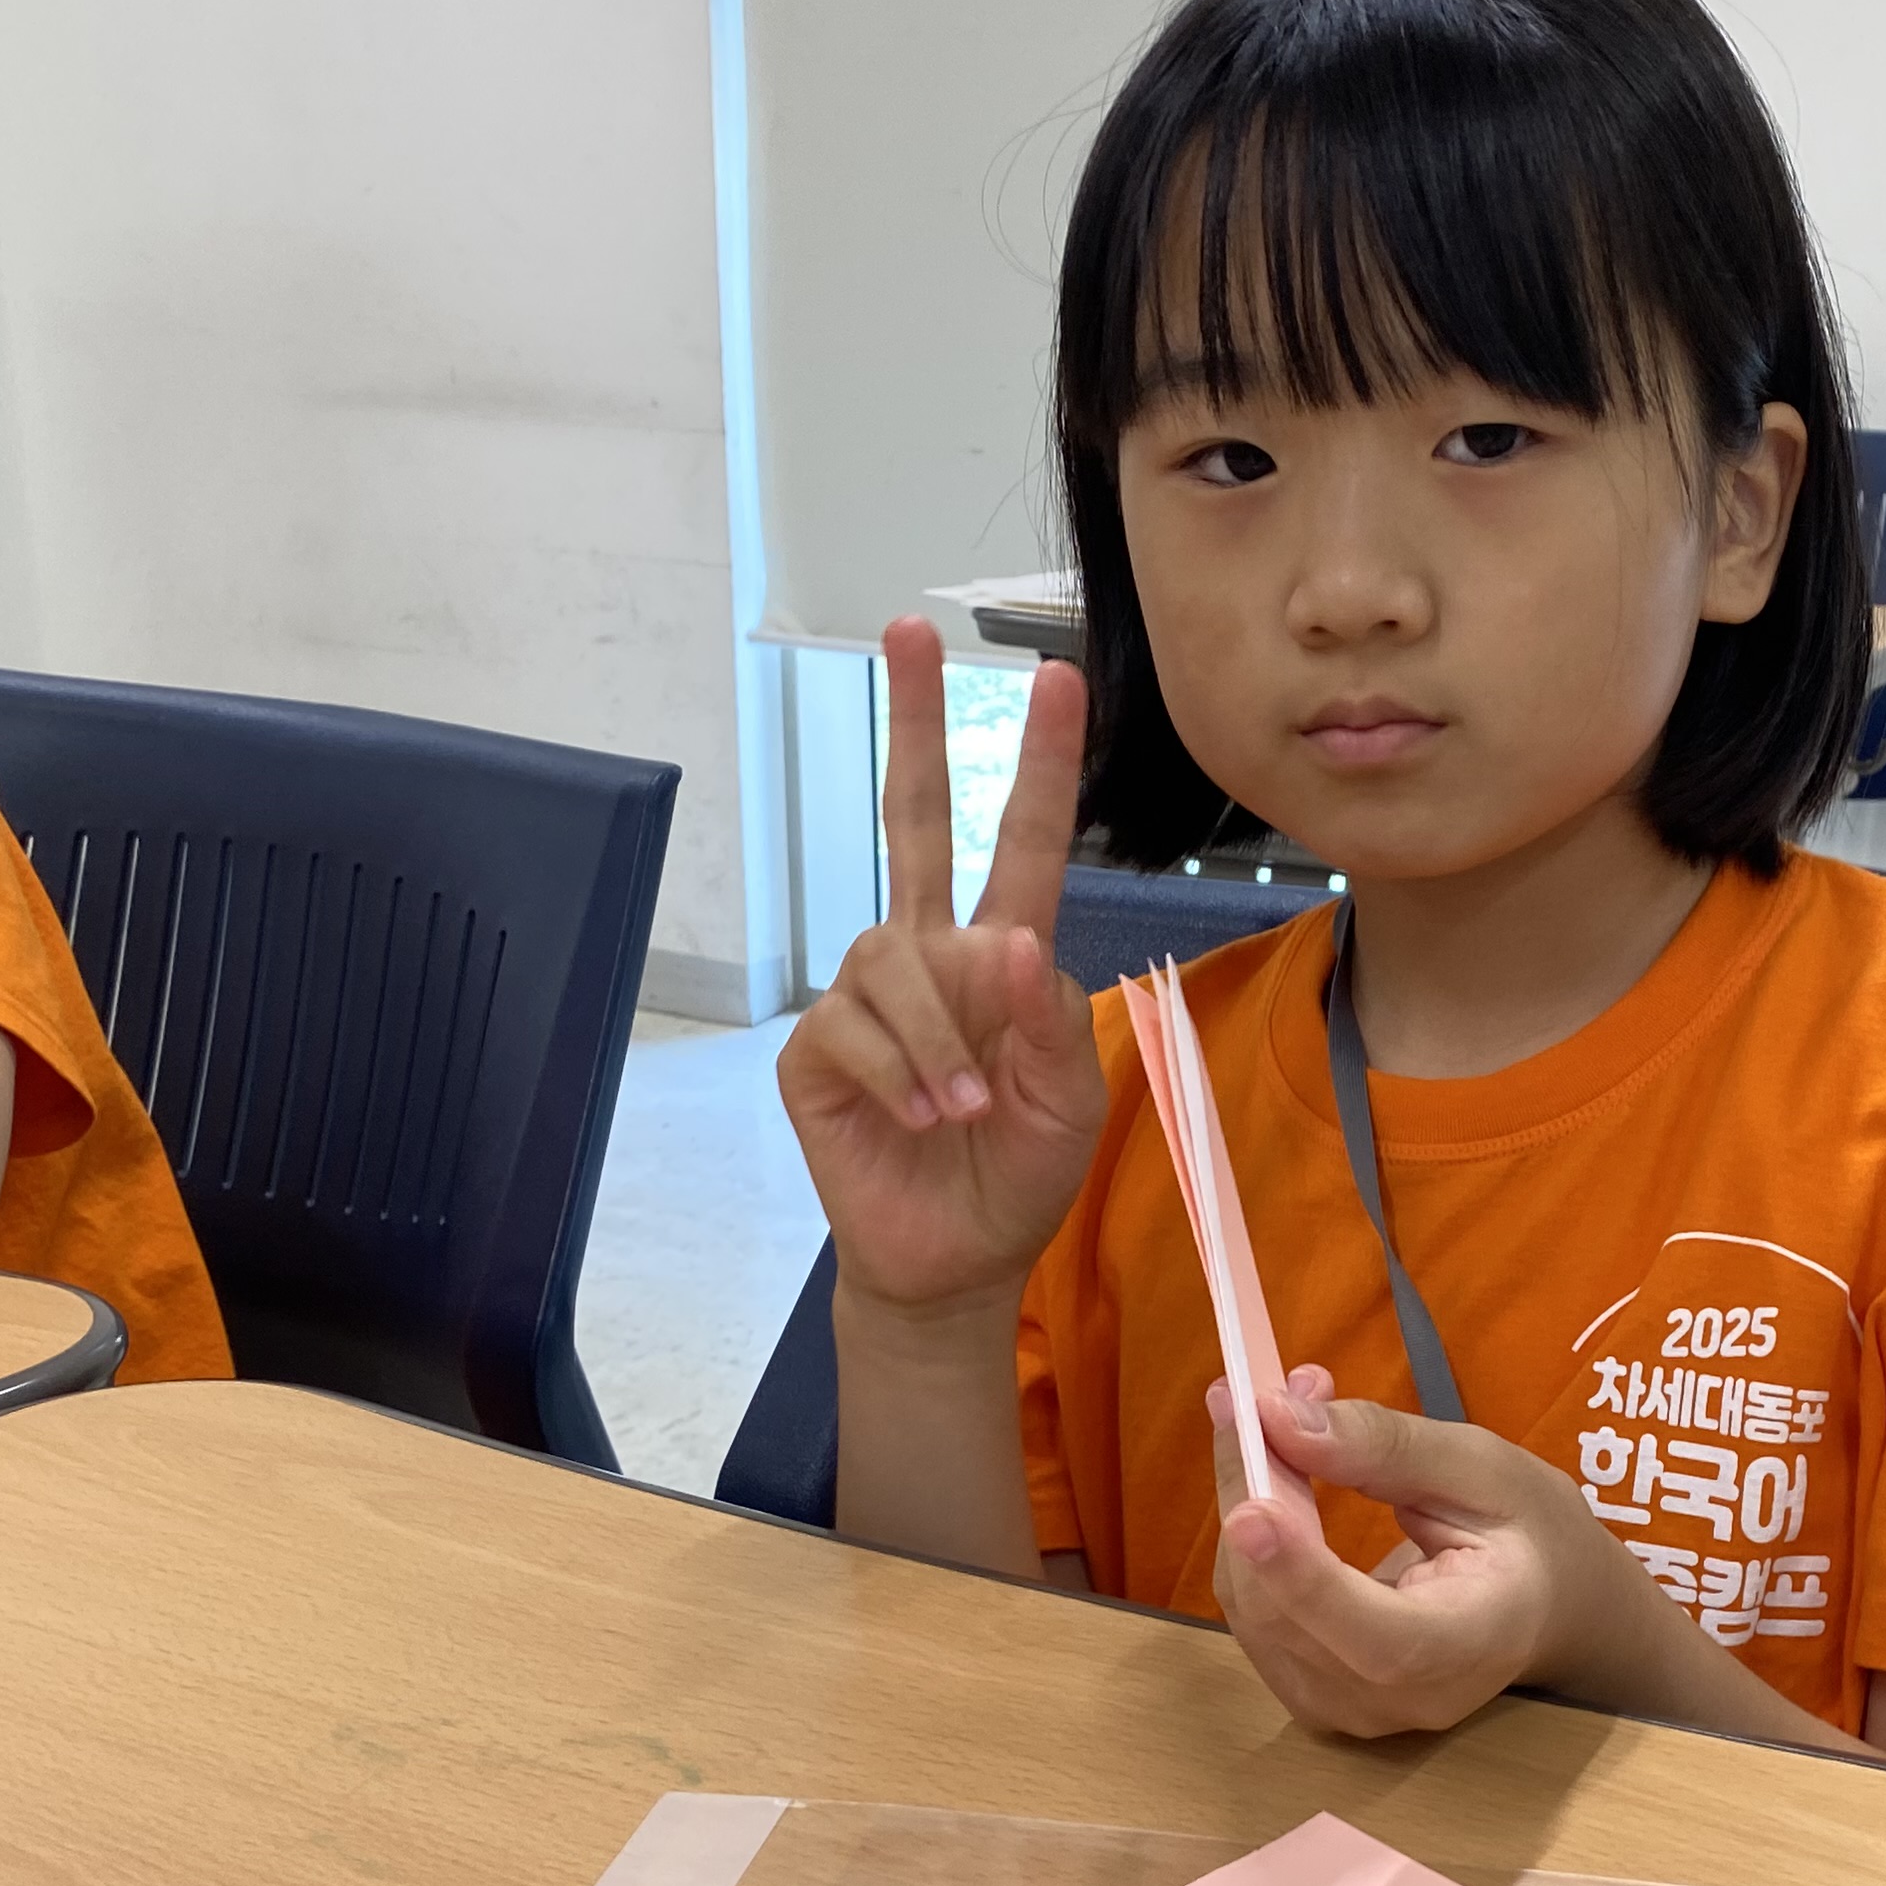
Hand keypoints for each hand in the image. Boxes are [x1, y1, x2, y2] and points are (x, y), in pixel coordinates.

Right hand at [776, 618, 1107, 1314]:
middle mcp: (930, 955)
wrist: (952, 1258)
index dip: (1040, 764)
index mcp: (1003, 956)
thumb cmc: (1016, 1173)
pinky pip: (853, 1028)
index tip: (1058, 676)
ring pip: (893, 960)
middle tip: (911, 628)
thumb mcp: (1068, 1101)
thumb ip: (1048, 1021)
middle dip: (915, 722)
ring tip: (961, 1108)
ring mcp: (866, 994)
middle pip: (913, 820)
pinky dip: (897, 1075)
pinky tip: (918, 1117)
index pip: (1022, 843)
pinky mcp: (817, 1047)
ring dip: (936, 1040)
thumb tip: (1003, 940)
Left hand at [1205, 1364, 1701, 1737]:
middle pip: (1288, 1616)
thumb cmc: (1529, 1533)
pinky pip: (1252, 1612)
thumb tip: (1277, 1419)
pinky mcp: (1310, 1695)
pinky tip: (1269, 1478)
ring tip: (1273, 1418)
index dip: (1305, 1580)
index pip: (1378, 1640)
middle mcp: (1400, 1700)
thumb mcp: (1483, 1466)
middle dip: (1253, 1495)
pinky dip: (1247, 1537)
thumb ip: (1384, 1446)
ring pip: (1253, 1609)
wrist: (1547, 1609)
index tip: (1250, 1508)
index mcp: (1470, 1648)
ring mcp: (1348, 1711)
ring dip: (1243, 1502)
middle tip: (1251, 1395)